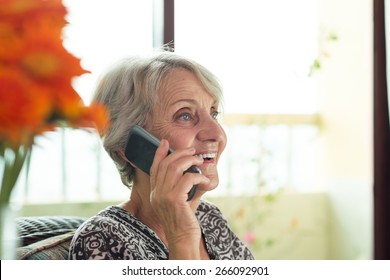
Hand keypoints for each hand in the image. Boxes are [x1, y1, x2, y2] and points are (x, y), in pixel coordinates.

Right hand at [149, 139, 209, 258]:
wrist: (183, 238)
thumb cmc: (184, 219)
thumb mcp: (180, 200)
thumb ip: (183, 185)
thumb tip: (195, 169)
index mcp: (154, 192)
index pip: (154, 168)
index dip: (159, 153)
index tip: (165, 142)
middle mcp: (156, 193)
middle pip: (165, 164)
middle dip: (179, 153)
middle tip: (192, 151)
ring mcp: (163, 196)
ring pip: (174, 168)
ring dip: (189, 160)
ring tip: (199, 160)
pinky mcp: (174, 200)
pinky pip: (187, 179)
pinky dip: (198, 175)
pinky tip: (204, 178)